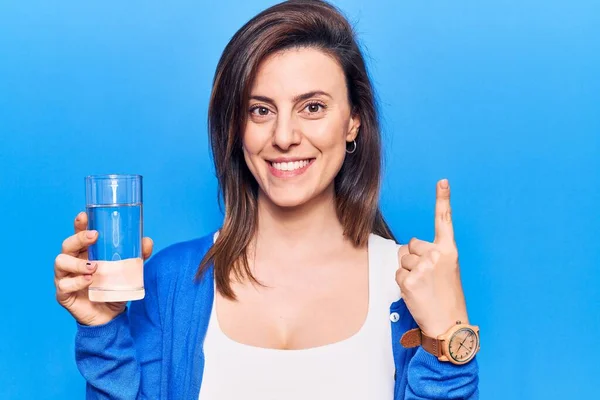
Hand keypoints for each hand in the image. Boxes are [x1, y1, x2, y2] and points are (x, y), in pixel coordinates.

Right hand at [54, 212, 153, 325]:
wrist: (110, 315)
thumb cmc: (114, 287)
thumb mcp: (128, 270)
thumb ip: (138, 256)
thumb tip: (147, 241)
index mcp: (85, 252)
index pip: (78, 234)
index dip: (79, 224)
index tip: (84, 216)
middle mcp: (72, 262)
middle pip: (67, 244)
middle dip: (79, 238)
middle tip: (95, 237)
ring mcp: (65, 277)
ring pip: (60, 262)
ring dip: (77, 262)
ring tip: (94, 267)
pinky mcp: (63, 294)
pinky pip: (63, 285)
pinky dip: (76, 282)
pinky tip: (89, 281)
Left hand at [396, 179, 468, 336]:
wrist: (449, 325)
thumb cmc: (447, 298)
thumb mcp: (447, 271)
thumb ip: (431, 255)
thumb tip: (409, 250)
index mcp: (449, 251)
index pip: (444, 221)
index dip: (443, 200)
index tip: (442, 181)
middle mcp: (437, 255)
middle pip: (410, 244)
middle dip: (413, 258)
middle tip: (427, 278)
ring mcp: (423, 267)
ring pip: (401, 259)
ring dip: (407, 272)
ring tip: (423, 287)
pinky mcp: (410, 279)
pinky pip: (397, 273)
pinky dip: (402, 284)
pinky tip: (416, 293)